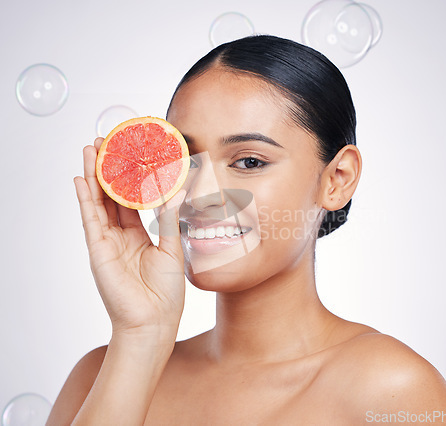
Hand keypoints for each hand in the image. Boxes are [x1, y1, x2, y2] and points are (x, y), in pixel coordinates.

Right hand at [74, 138, 185, 341]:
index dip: (130, 178)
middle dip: (108, 170)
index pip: (131, 199)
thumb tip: (177, 191)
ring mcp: (107, 242)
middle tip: (105, 143)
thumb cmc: (165, 292)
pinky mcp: (98, 250)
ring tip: (90, 150)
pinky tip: (81, 181)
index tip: (129, 155)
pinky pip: (90, 220)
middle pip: (111, 195)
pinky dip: (85, 200)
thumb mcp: (172, 249)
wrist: (153, 322)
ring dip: (93, 177)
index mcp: (139, 235)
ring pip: (98, 202)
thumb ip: (171, 220)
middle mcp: (120, 235)